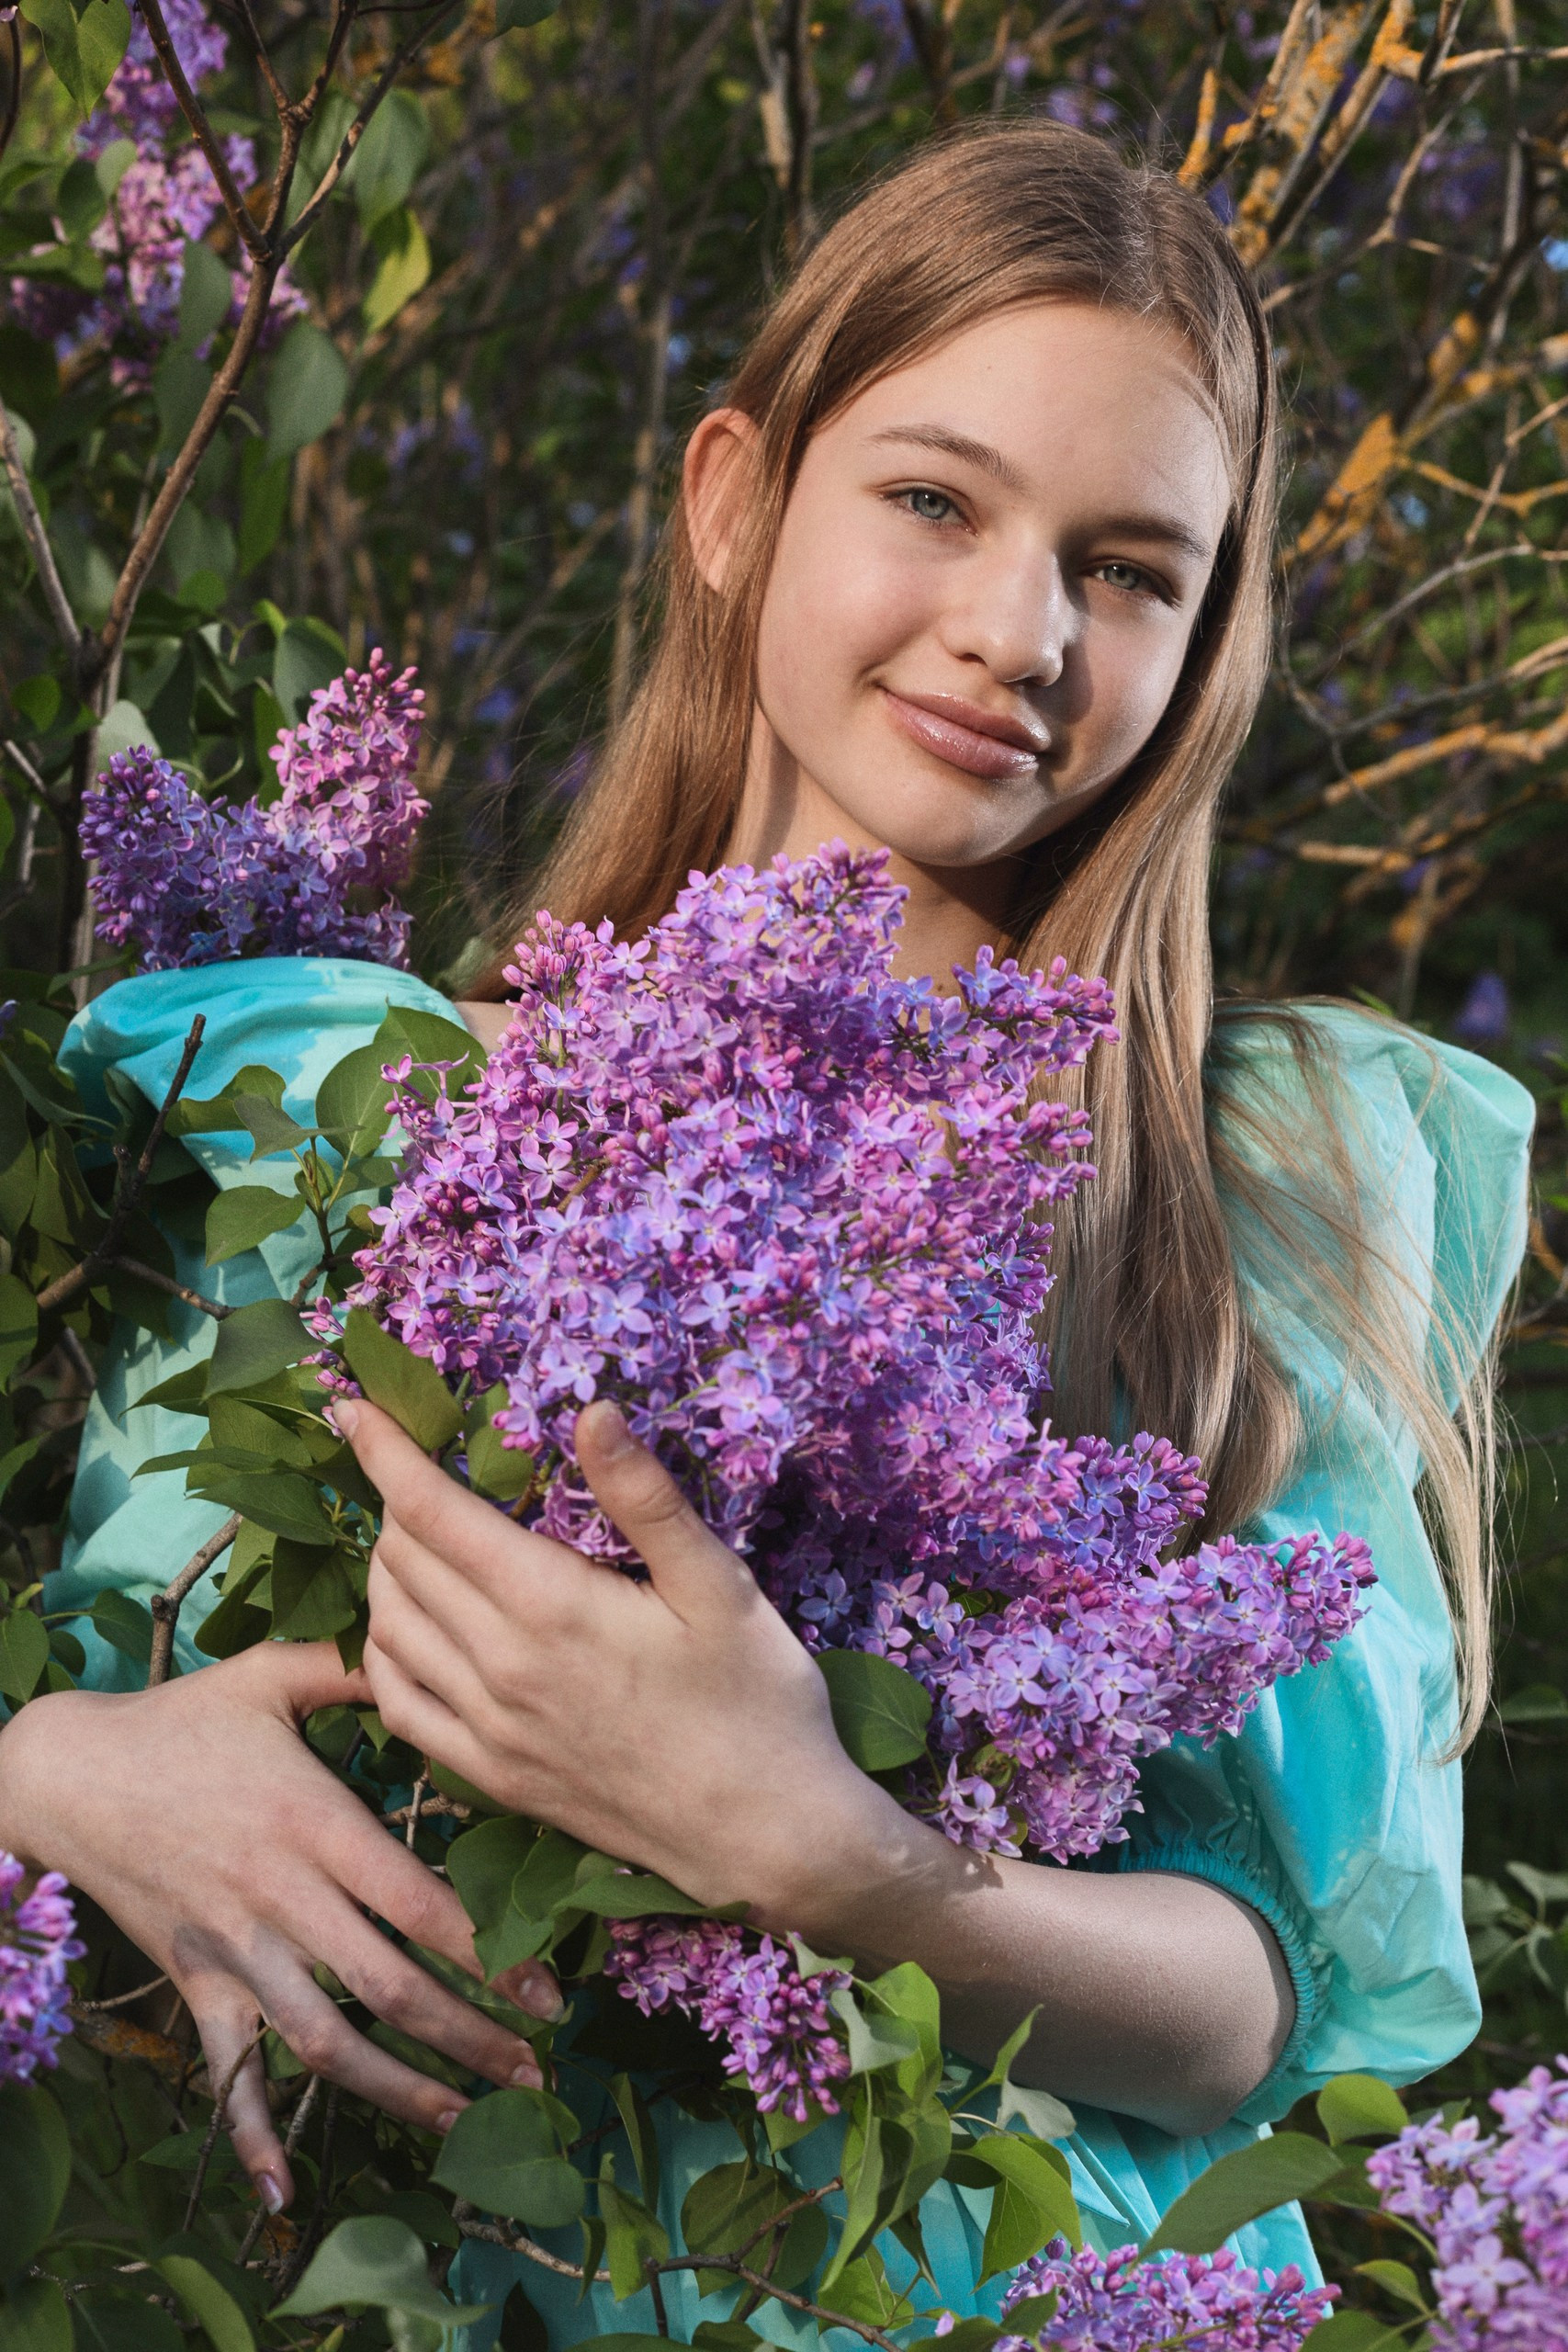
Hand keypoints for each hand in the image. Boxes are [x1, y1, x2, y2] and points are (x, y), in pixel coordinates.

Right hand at [0, 1641, 558, 2211]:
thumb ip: (353, 1664)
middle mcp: (280, 1896)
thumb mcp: (268, 1674)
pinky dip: (253, 2134)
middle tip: (536, 2069)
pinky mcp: (194, 1982)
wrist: (67, 1773)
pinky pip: (229, 2069)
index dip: (488, 1955)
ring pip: (325, 2040)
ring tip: (466, 2116)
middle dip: (468, 2037)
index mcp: (313, 1822)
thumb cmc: (181, 1719)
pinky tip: (286, 2191)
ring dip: (398, 2088)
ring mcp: (234, 1948)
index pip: (417, 1904)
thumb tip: (428, 1645)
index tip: (545, 1990)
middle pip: (388, 1986)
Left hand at [344, 1398, 914, 1931]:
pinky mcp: (491, 1777)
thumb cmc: (757, 1702)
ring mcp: (487, 1730)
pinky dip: (383, 1650)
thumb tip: (594, 1411)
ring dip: (385, 1568)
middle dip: (393, 1497)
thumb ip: (646, 1498)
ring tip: (413, 1533)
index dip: (383, 1451)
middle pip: (401, 1559)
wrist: (764, 1838)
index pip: (430, 1511)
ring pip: (387, 1626)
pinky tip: (405, 1626)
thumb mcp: (720, 1585)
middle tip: (416, 1464)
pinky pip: (399, 1704)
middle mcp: (499, 1667)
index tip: (352, 1404)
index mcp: (549, 1607)